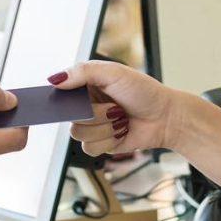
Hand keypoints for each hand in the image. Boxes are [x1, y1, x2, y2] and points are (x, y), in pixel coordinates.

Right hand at [60, 61, 180, 156]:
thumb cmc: (143, 91)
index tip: (76, 102)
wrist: (165, 117)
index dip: (64, 100)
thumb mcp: (113, 72)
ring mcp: (93, 126)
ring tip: (120, 119)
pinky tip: (120, 132)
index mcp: (85, 86)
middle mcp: (86, 106)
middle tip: (114, 107)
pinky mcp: (101, 143)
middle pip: (69, 117)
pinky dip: (107, 141)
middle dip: (95, 114)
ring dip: (104, 128)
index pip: (60, 93)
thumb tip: (55, 79)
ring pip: (78, 134)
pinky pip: (89, 148)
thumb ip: (82, 72)